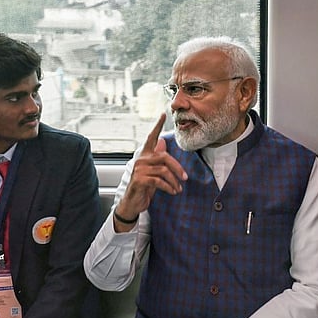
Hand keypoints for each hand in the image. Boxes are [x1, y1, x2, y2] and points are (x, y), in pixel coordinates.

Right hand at [115, 113, 186, 230]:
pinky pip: (159, 181)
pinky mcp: (140, 179)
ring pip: (164, 170)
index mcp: (144, 155)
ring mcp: (139, 169)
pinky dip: (169, 187)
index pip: (151, 137)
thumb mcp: (154, 172)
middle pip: (165, 157)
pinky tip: (172, 192)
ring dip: (174, 181)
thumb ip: (158, 159)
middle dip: (178, 168)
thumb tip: (162, 142)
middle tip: (185, 178)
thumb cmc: (144, 187)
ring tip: (178, 188)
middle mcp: (141, 159)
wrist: (132, 203)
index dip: (157, 125)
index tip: (163, 114)